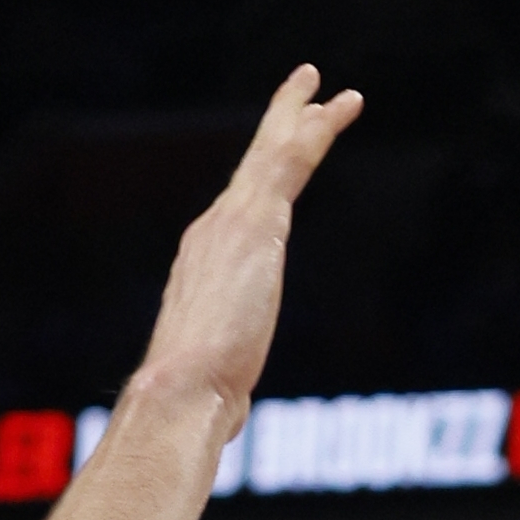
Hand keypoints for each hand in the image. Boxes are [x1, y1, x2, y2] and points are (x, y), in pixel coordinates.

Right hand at [127, 66, 364, 431]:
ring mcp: (232, 222)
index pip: (241, 211)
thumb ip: (220, 386)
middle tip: (308, 91)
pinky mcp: (256, 223)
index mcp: (202, 265)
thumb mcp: (212, 386)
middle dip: (282, 126)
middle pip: (255, 168)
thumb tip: (216, 428)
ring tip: (340, 95)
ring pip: (276, 154)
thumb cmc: (190, 403)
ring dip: (307, 118)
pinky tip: (340, 108)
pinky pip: (291, 162)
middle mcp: (212, 232)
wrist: (179, 391)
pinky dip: (315, 130)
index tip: (282, 158)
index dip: (263, 182)